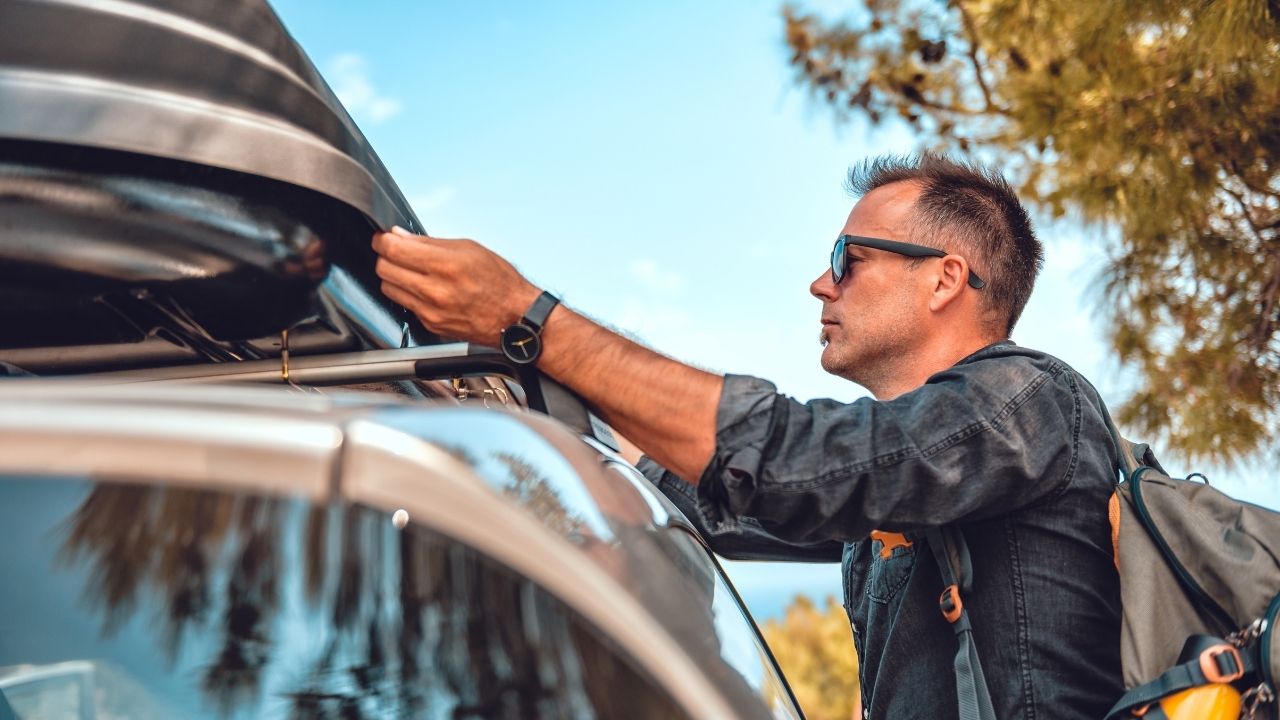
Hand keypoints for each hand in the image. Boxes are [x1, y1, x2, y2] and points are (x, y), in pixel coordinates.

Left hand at [371, 226, 540, 344]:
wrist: (516, 318)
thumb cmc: (500, 282)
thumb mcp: (469, 248)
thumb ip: (430, 243)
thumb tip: (401, 236)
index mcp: (444, 265)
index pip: (393, 249)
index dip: (382, 240)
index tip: (383, 237)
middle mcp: (434, 291)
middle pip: (384, 269)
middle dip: (385, 256)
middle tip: (395, 251)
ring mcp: (430, 311)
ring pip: (389, 289)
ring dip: (393, 276)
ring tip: (409, 270)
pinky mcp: (431, 325)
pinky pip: (405, 305)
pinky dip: (408, 293)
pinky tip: (423, 287)